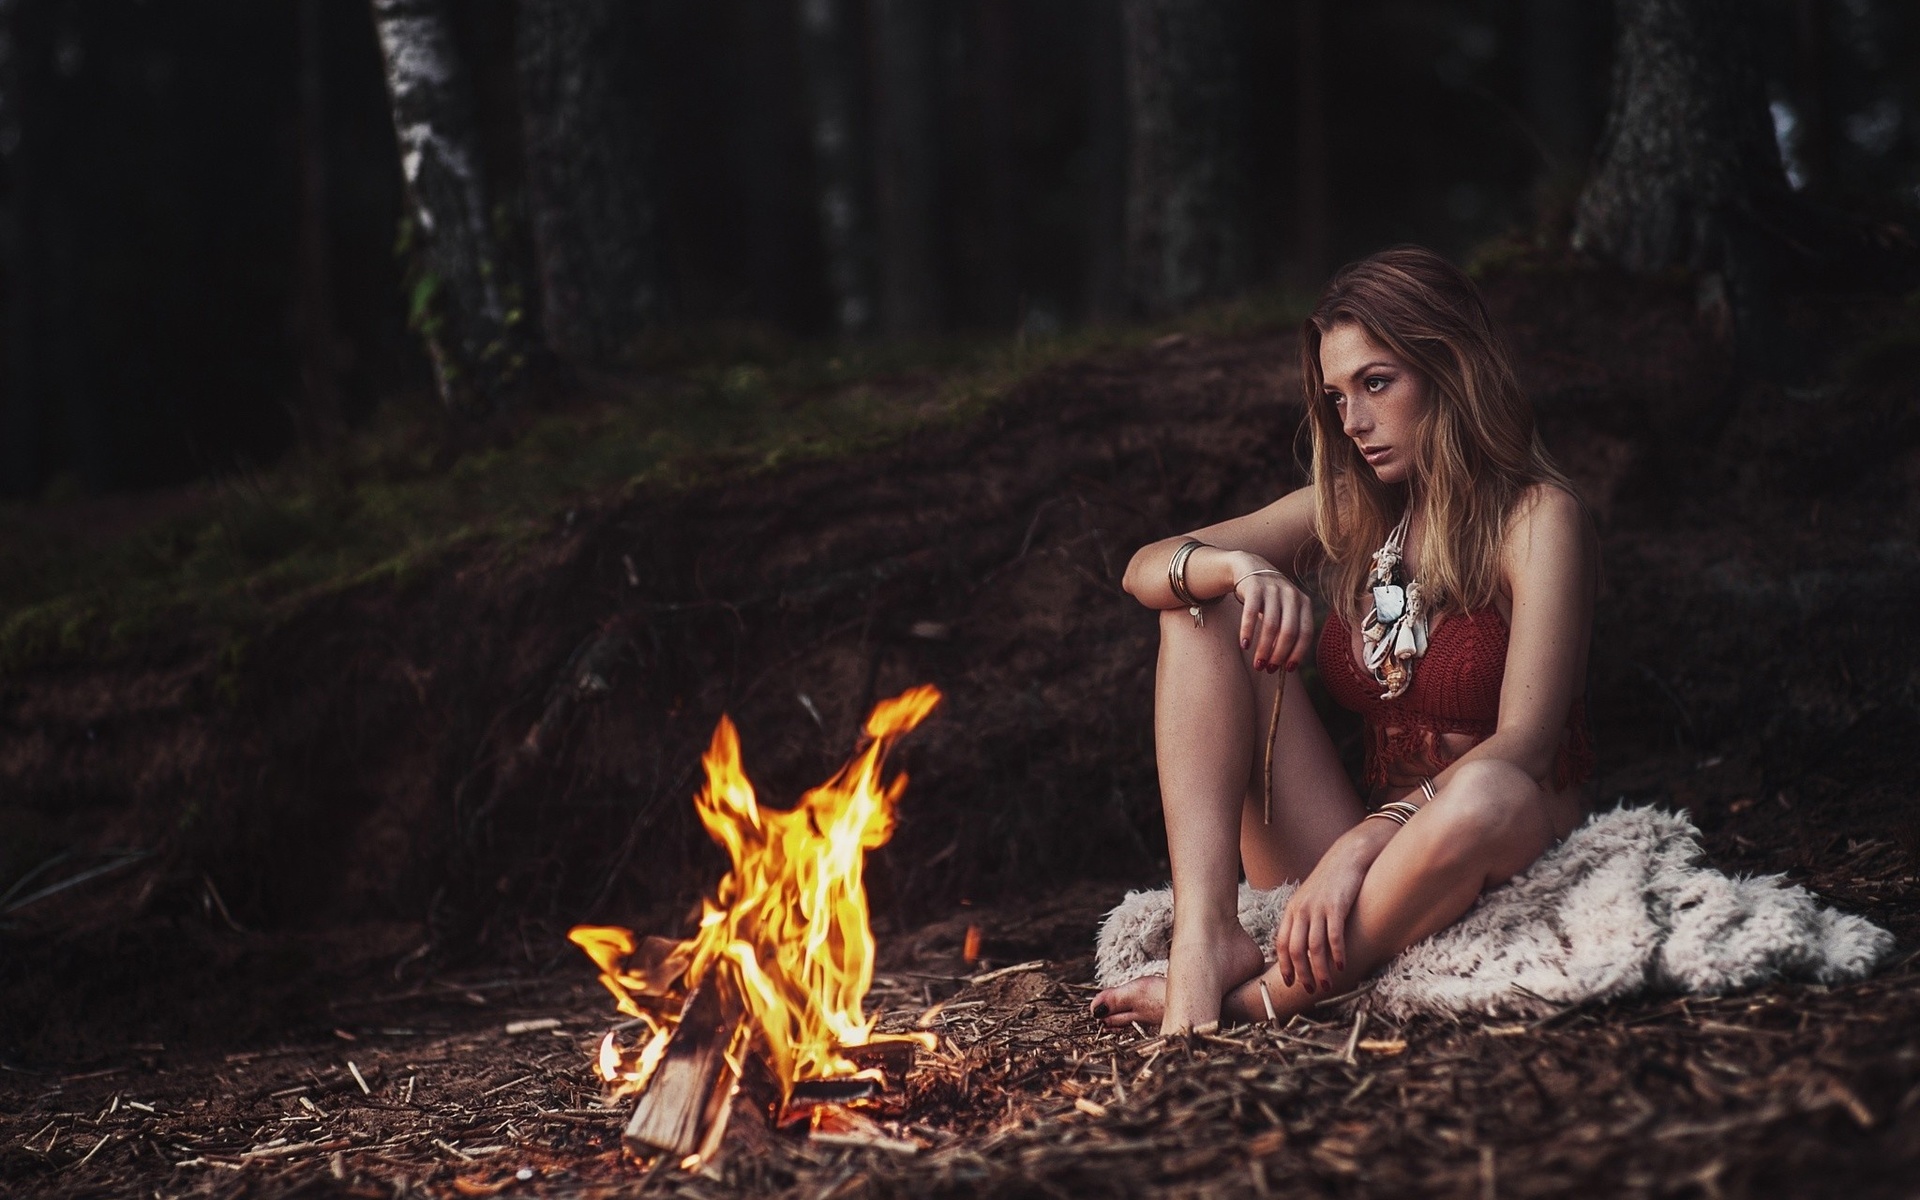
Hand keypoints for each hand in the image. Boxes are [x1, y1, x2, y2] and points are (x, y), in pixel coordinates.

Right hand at [1232, 558, 1312, 672]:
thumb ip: (1289, 630)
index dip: (1297, 653)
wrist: (1250, 568)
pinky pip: (1250, 613)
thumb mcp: (1286, 610)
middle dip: (1279, 655)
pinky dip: (1247, 631)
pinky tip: (1244, 646)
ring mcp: (1273, 589)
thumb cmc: (1271, 598)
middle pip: (1288, 632)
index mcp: (1304, 602)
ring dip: (1263, 649)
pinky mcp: (1254, 587)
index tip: (1287, 669)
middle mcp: (1291, 594)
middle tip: (1268, 669)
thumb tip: (1286, 666)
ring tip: (1257, 663)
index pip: (1306, 633)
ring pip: (1271, 626)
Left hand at [1274, 830, 1379, 992]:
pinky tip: (1341, 966)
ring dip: (1320, 970)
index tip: (1289, 982)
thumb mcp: (1308, 899)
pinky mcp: (1336, 906)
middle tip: (1309, 989)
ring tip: (1326, 984)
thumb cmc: (1329, 882)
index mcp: (1292, 910)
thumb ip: (1302, 920)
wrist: (1346, 857)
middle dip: (1301, 973)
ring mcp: (1318, 908)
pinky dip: (1336, 954)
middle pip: (1295, 949)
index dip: (1284, 965)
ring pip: (1314, 947)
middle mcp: (1301, 910)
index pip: (1281, 943)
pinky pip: (1333, 936)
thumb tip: (1301, 948)